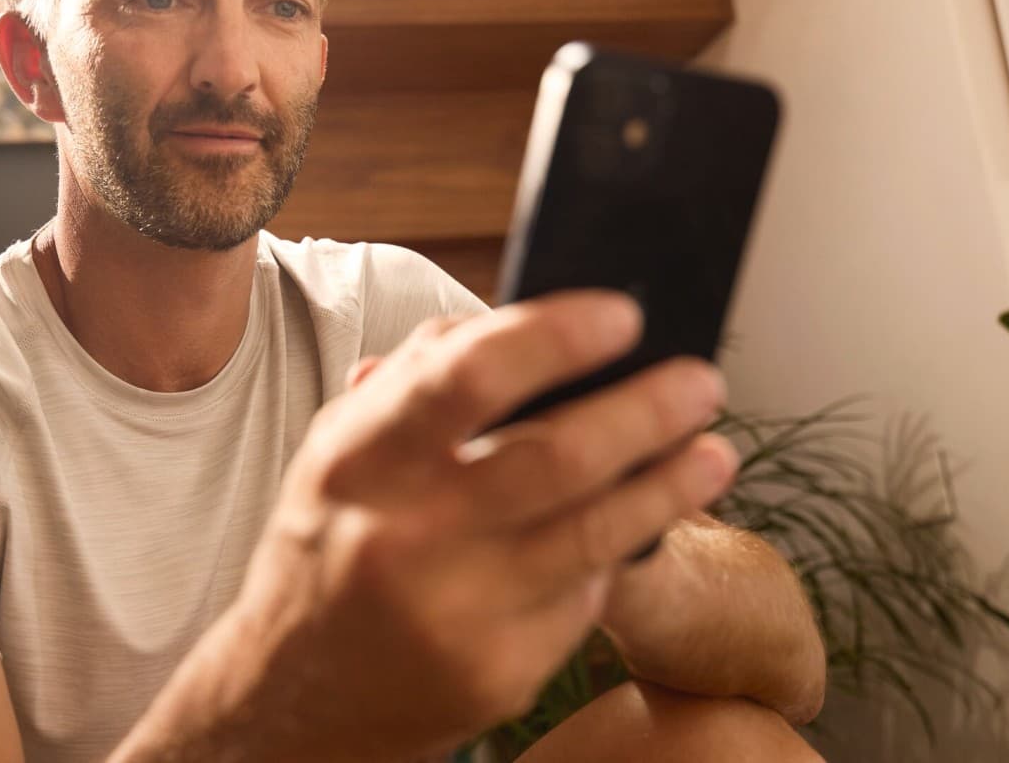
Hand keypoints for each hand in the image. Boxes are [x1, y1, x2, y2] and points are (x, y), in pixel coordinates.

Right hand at [124, 291, 737, 761]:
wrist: (294, 693)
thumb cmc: (333, 547)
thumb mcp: (342, 451)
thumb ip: (418, 381)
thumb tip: (521, 321)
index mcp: (358, 461)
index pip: (467, 378)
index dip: (555, 337)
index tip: (622, 315)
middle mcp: (404, 536)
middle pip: (557, 458)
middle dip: (648, 411)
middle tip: (699, 382)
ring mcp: (454, 612)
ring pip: (595, 534)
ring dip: (671, 484)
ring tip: (714, 452)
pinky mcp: (498, 673)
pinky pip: (582, 599)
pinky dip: (611, 557)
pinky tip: (630, 530)